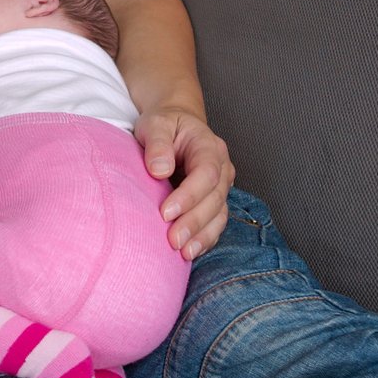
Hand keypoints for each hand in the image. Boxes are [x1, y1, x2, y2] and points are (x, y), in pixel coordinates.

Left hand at [134, 108, 233, 261]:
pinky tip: (190, 252)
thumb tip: (159, 169)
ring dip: (202, 235)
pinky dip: (204, 239)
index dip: (189, 195)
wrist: (175, 127)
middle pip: (215, 198)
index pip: (206, 173)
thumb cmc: (164, 125)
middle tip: (172, 240)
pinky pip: (215, 224)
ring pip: (219, 215)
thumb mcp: (156, 124)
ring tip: (182, 252)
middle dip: (194, 222)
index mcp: (209, 146)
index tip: (165, 212)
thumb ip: (158, 143)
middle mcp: (221, 168)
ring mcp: (220, 186)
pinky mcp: (213, 202)